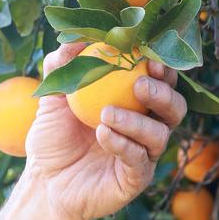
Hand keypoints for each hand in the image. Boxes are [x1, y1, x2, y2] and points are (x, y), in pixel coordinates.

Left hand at [23, 43, 187, 219]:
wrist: (43, 182)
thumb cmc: (52, 138)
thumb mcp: (53, 97)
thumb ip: (62, 66)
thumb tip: (74, 37)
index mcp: (133, 104)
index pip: (159, 82)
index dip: (162, 68)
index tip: (149, 56)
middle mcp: (145, 128)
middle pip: (174, 108)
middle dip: (164, 93)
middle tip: (140, 84)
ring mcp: (144, 155)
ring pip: (160, 134)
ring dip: (137, 121)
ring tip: (106, 113)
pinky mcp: (135, 178)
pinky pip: (139, 159)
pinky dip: (123, 144)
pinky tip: (104, 134)